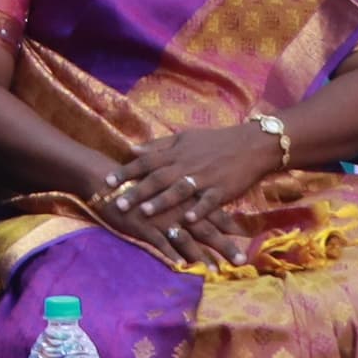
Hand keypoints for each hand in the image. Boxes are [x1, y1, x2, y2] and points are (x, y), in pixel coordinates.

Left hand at [97, 123, 279, 264]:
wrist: (251, 144)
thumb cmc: (214, 141)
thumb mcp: (184, 137)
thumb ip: (158, 145)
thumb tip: (132, 149)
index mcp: (176, 152)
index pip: (146, 161)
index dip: (125, 171)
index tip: (106, 182)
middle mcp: (187, 165)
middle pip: (158, 178)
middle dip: (137, 191)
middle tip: (118, 203)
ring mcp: (205, 178)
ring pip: (180, 190)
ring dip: (162, 201)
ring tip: (145, 212)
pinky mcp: (222, 190)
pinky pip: (208, 202)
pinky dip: (198, 210)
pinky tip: (186, 220)